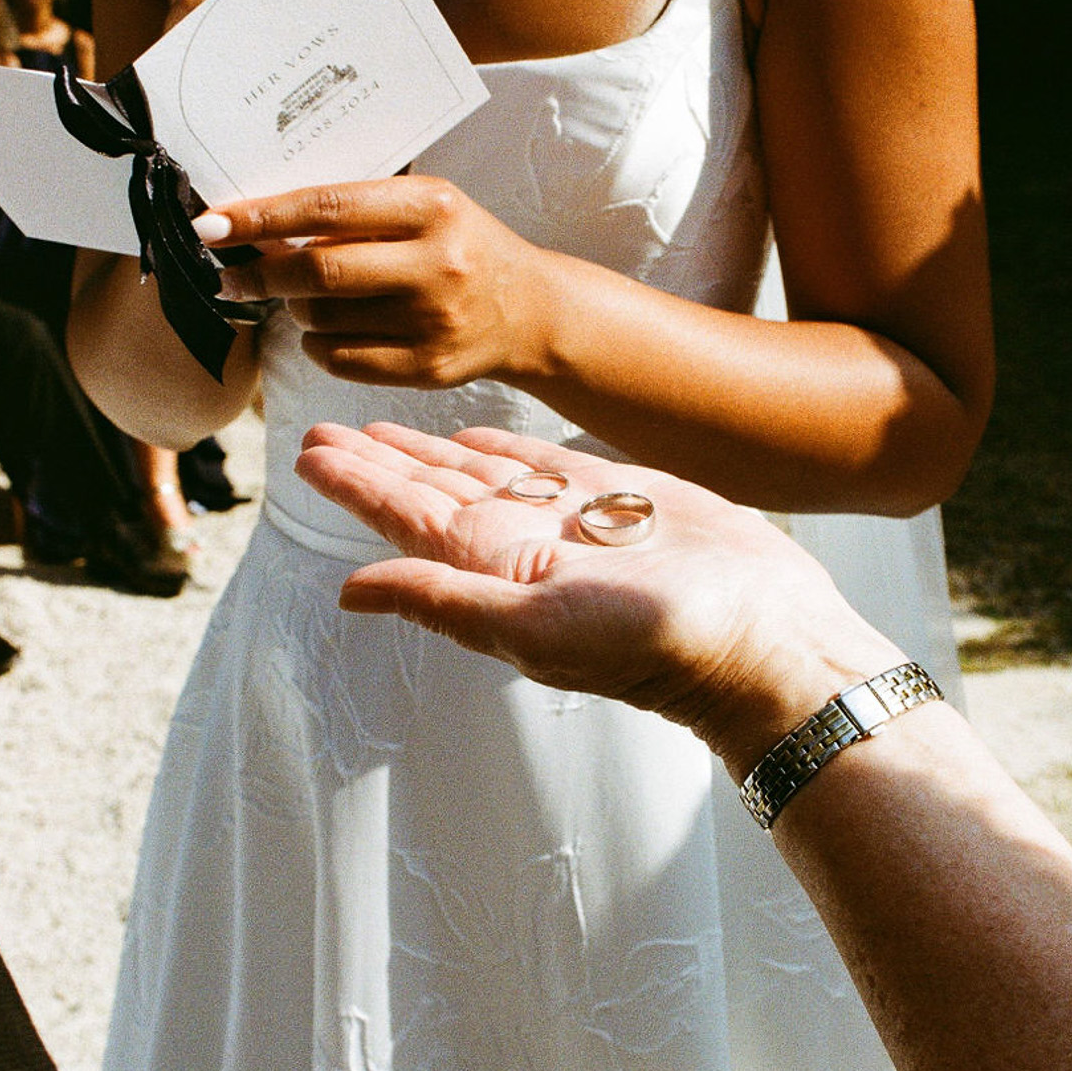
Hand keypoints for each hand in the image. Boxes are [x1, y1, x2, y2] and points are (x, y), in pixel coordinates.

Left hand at [198, 179, 549, 389]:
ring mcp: (432, 321)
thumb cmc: (460, 246)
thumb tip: (257, 224)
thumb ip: (354, 211)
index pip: (324, 208)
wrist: (530, 310)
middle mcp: (436, 263)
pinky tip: (333, 330)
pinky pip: (337, 359)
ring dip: (295, 308)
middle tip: (231, 276)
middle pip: (316, 270)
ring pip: (319, 319)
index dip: (258, 218)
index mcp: (431, 207)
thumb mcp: (423, 206)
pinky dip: (317, 344)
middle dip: (258, 274)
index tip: (210, 225)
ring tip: (311, 297)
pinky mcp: (426, 368)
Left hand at [295, 421, 900, 775]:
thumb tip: (349, 591)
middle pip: (431, 494)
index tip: (310, 453)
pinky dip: (506, 449)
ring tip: (380, 426)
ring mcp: (572, 524)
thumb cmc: (654, 644)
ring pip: (480, 476)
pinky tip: (474, 438)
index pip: (407, 521)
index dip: (359, 486)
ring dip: (429, 452)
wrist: (761, 637)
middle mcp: (524, 549)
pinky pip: (547, 466)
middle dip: (378, 463)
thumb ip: (441, 597)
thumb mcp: (532, 624)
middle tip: (321, 429)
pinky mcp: (623, 500)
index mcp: (494, 575)